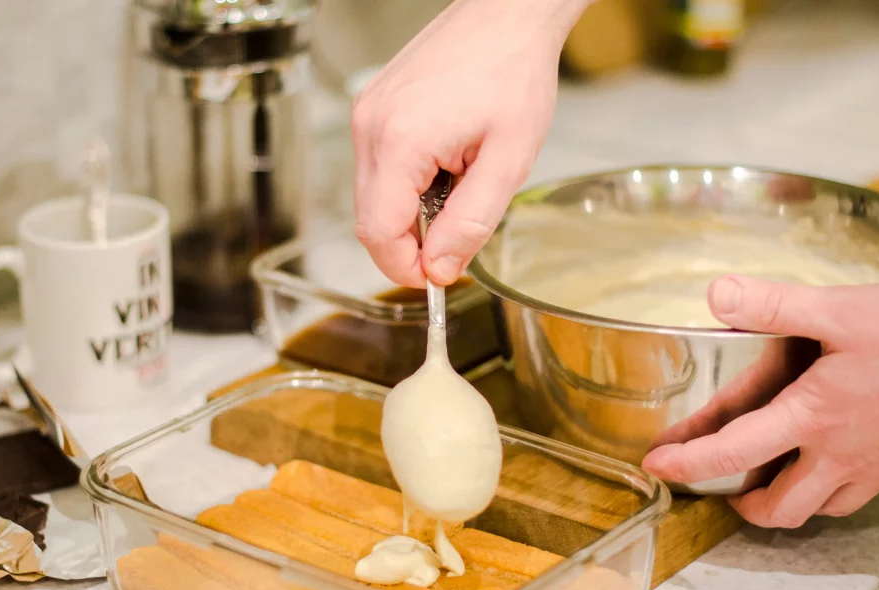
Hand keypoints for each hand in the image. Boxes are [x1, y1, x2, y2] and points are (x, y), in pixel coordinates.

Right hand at [351, 0, 590, 287]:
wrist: (506, 14)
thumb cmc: (513, 73)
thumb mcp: (507, 162)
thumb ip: (471, 223)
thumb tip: (440, 270)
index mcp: (400, 142)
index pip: (378, 233)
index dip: (407, 268)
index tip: (441, 275)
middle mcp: (370, 127)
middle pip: (370, 219)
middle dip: (412, 243)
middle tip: (460, 234)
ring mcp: (366, 115)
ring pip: (372, 196)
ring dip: (412, 211)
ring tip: (459, 184)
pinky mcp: (372, 108)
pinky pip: (377, 168)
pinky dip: (408, 184)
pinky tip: (445, 163)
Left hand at [642, 275, 878, 527]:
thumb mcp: (844, 310)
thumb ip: (777, 305)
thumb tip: (717, 295)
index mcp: (813, 417)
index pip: (734, 451)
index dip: (689, 463)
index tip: (658, 469)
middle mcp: (840, 452)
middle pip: (783, 507)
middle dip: (745, 506)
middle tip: (723, 491)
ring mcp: (878, 465)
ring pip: (825, 508)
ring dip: (792, 504)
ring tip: (773, 485)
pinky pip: (864, 493)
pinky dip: (839, 490)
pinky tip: (838, 465)